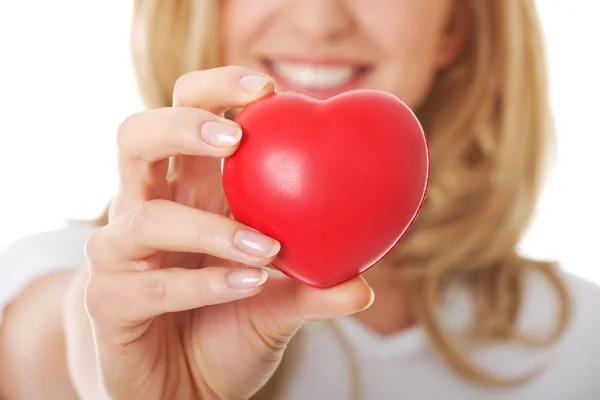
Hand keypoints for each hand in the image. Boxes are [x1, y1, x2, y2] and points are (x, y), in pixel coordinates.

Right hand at [67, 66, 373, 399]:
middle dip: (183, 124)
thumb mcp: (278, 304)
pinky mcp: (107, 301)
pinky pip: (147, 285)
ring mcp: (119, 254)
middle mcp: (145, 209)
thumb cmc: (225, 325)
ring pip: (143, 216)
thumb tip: (365, 286)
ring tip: (265, 247)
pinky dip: (202, 284)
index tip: (270, 87)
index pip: (185, 112)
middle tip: (238, 138)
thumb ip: (313, 290)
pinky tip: (248, 285)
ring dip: (208, 226)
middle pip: (136, 136)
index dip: (217, 89)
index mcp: (186, 190)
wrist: (182, 387)